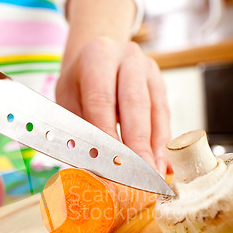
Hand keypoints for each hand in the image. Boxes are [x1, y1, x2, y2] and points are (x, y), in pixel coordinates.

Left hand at [56, 37, 170, 175]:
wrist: (97, 56)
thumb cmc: (79, 85)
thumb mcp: (68, 101)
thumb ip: (78, 130)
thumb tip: (89, 169)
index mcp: (97, 57)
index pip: (102, 101)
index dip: (109, 135)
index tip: (113, 164)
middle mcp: (127, 58)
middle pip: (135, 105)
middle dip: (139, 145)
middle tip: (141, 176)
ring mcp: (148, 69)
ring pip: (155, 112)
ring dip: (156, 147)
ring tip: (155, 175)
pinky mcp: (160, 83)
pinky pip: (164, 116)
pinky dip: (163, 143)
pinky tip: (163, 164)